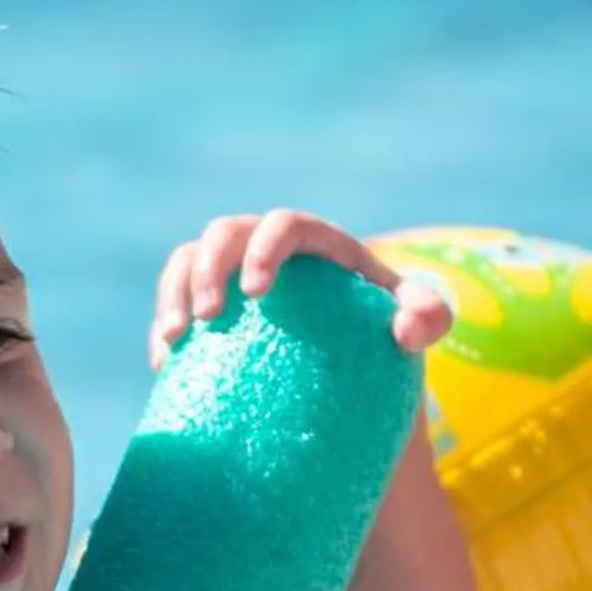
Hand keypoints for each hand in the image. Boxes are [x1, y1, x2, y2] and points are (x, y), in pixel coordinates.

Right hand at [149, 208, 453, 366]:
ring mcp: (232, 274)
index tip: (256, 292)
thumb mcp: (418, 325)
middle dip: (207, 269)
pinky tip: (164, 365)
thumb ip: (428, 317)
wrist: (355, 363)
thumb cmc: (387, 335)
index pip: (285, 225)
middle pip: (224, 233)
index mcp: (316, 240)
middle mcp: (267, 246)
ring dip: (173, 293)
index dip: (264, 248)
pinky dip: (164, 329)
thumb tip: (407, 329)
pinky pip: (174, 304)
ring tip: (173, 339)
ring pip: (187, 261)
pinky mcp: (210, 307)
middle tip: (208, 319)